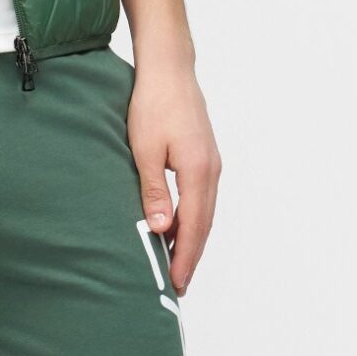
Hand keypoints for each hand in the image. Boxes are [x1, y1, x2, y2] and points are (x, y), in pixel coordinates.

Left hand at [128, 58, 220, 293]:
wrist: (169, 70)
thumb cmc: (153, 105)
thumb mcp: (145, 150)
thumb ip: (154, 191)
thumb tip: (160, 229)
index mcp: (198, 172)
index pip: (193, 227)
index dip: (184, 257)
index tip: (176, 283)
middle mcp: (211, 171)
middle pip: (203, 225)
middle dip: (190, 256)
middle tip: (177, 285)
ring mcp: (211, 164)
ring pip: (204, 213)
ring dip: (191, 240)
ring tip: (176, 264)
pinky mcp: (204, 158)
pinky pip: (201, 198)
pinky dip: (192, 219)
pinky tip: (177, 228)